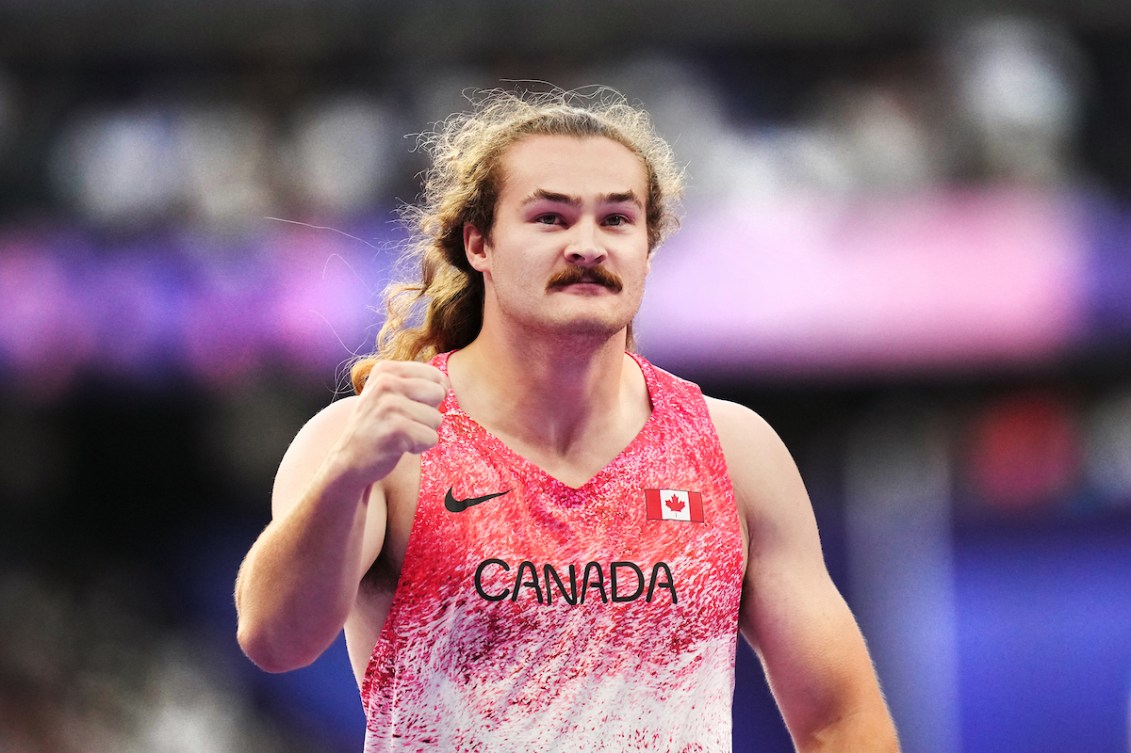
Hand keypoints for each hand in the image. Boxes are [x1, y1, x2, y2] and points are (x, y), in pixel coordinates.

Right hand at [332, 360, 448, 483]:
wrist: (350, 459)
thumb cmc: (378, 425)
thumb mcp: (390, 393)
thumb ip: (416, 382)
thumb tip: (447, 384)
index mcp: (386, 370)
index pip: (435, 376)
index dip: (430, 397)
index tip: (407, 408)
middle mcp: (385, 383)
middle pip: (438, 394)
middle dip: (427, 414)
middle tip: (403, 423)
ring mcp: (389, 406)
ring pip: (436, 418)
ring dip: (422, 432)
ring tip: (398, 435)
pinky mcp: (396, 431)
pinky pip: (431, 438)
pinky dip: (419, 447)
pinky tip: (397, 446)